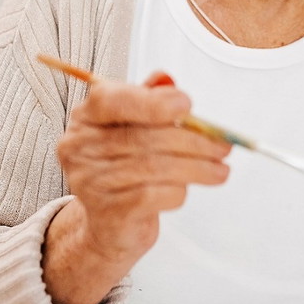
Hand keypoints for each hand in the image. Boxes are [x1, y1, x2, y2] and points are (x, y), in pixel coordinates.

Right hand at [44, 73, 230, 303]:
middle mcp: (80, 146)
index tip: (187, 105)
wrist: (109, 222)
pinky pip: (152, 196)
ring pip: (154, 167)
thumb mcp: (136, 125)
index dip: (152, 102)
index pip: (113, 100)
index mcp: (87, 116)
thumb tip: (167, 80)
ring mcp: (90, 180)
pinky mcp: (107, 212)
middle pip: (144, 137)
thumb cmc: (125, 165)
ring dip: (196, 168)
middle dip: (193, 141)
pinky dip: (177, 191)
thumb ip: (150, 100)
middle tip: (223, 146)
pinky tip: (186, 190)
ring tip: (220, 170)